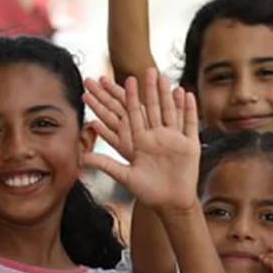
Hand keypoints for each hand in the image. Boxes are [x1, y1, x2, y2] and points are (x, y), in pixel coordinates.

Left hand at [85, 69, 199, 211]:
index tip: (123, 81)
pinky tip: (187, 94)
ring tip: (165, 78)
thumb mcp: (126, 176)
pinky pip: (189, 124)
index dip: (127, 98)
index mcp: (140, 141)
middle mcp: (157, 136)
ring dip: (168, 95)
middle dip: (150, 90)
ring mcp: (174, 139)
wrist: (171, 202)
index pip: (131, 115)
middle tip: (147, 70)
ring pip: (171, 112)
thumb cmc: (148, 191)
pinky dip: (189, 110)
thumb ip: (106, 165)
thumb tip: (82, 157)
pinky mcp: (190, 145)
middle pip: (152, 108)